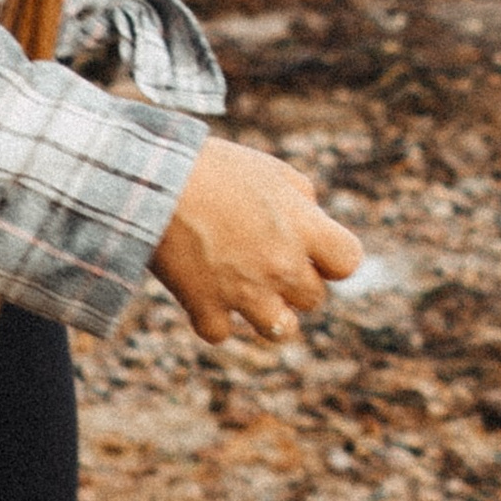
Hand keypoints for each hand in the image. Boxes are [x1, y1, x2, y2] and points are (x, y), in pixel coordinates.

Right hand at [150, 137, 363, 345]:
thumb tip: (313, 220)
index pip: (347, 262)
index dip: (331, 257)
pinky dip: (211, 317)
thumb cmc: (214, 168)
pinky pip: (221, 332)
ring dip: (267, 312)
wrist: (153, 181)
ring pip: (280, 330)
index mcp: (303, 228)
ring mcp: (245, 293)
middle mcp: (282, 266)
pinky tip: (202, 291)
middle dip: (294, 281)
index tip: (311, 248)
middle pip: (313, 298)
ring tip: (245, 289)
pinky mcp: (206, 308)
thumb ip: (302, 198)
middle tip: (262, 257)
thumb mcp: (270, 170)